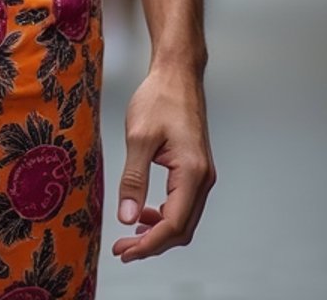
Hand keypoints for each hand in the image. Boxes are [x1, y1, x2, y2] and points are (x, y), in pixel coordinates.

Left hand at [112, 63, 214, 261]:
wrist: (177, 74)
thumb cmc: (160, 98)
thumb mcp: (138, 137)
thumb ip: (133, 179)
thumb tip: (126, 217)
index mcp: (192, 173)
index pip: (172, 225)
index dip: (147, 244)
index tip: (123, 251)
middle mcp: (203, 178)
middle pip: (181, 229)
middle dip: (152, 244)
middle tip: (122, 249)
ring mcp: (202, 175)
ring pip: (183, 219)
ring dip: (158, 232)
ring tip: (130, 236)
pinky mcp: (195, 169)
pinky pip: (183, 204)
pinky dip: (164, 216)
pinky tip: (145, 213)